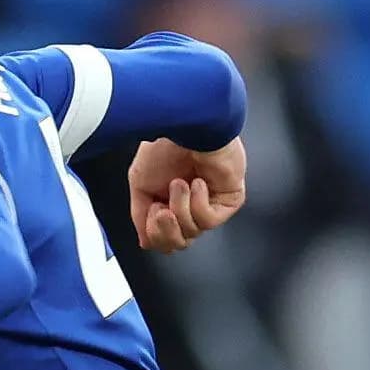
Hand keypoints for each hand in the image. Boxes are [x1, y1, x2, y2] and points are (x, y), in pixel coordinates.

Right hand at [128, 137, 243, 252]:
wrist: (186, 127)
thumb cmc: (165, 145)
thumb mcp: (140, 184)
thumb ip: (141, 216)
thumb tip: (146, 242)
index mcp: (170, 201)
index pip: (165, 239)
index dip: (155, 233)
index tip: (152, 211)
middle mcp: (191, 204)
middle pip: (179, 242)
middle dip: (166, 230)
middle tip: (161, 210)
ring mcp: (212, 202)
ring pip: (193, 231)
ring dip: (180, 208)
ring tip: (179, 184)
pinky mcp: (229, 199)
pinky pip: (210, 220)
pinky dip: (198, 203)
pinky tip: (198, 182)